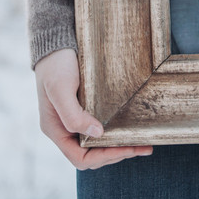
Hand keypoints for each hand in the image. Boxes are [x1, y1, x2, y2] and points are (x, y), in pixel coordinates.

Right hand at [35, 47, 154, 168]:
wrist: (56, 40)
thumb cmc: (55, 65)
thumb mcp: (61, 89)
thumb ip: (74, 115)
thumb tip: (98, 133)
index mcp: (56, 129)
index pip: (80, 158)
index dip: (103, 157)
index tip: (126, 148)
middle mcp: (65, 128)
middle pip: (92, 154)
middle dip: (117, 153)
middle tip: (143, 147)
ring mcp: (76, 118)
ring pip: (98, 142)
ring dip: (119, 145)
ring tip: (142, 143)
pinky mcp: (85, 107)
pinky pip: (101, 127)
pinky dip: (115, 130)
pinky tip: (130, 127)